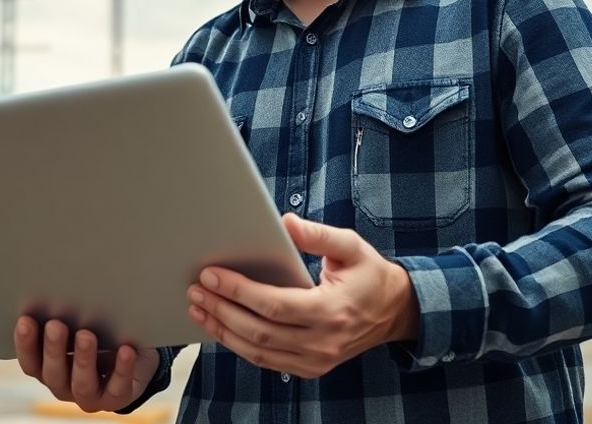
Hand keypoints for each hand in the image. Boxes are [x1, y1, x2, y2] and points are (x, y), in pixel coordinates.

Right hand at [14, 316, 159, 412]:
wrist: (133, 356)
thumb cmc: (99, 334)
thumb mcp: (80, 324)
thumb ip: (68, 316)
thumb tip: (59, 286)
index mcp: (47, 368)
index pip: (30, 362)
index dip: (25, 343)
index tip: (25, 319)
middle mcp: (64, 385)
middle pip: (52, 374)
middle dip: (53, 349)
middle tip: (56, 325)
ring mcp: (90, 395)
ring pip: (82, 384)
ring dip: (83, 359)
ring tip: (86, 335)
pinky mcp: (117, 397)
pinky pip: (118, 387)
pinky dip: (122, 368)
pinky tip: (125, 349)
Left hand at [187, 214, 418, 378]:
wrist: (395, 311)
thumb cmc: (369, 275)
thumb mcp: (351, 246)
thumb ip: (317, 234)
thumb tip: (283, 221)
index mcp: (332, 310)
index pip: (275, 305)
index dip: (238, 291)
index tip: (211, 275)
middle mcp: (323, 341)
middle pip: (259, 332)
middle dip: (221, 310)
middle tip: (196, 289)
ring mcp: (317, 360)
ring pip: (258, 352)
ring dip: (223, 331)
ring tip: (199, 308)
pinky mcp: (310, 368)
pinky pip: (267, 361)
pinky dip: (239, 346)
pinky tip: (221, 327)